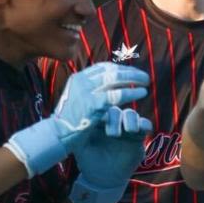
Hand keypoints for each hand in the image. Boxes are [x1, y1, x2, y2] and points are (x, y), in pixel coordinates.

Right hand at [6, 63, 149, 176]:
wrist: (57, 135)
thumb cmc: (70, 120)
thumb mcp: (79, 98)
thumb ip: (92, 90)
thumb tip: (111, 82)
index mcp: (78, 78)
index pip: (103, 68)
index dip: (120, 68)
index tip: (132, 73)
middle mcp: (81, 81)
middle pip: (111, 70)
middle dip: (130, 72)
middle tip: (145, 76)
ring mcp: (86, 92)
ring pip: (115, 79)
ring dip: (134, 79)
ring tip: (146, 83)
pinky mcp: (92, 104)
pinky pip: (116, 95)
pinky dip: (131, 92)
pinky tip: (141, 93)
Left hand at [69, 106, 152, 202]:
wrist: (103, 178)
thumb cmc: (89, 160)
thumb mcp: (79, 145)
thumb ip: (81, 131)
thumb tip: (83, 116)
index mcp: (97, 121)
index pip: (101, 108)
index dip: (103, 106)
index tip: (103, 111)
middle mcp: (112, 122)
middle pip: (116, 110)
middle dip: (115, 119)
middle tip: (112, 134)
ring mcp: (125, 128)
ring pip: (131, 114)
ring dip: (130, 119)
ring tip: (128, 130)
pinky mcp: (138, 137)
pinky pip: (145, 124)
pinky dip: (145, 124)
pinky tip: (141, 129)